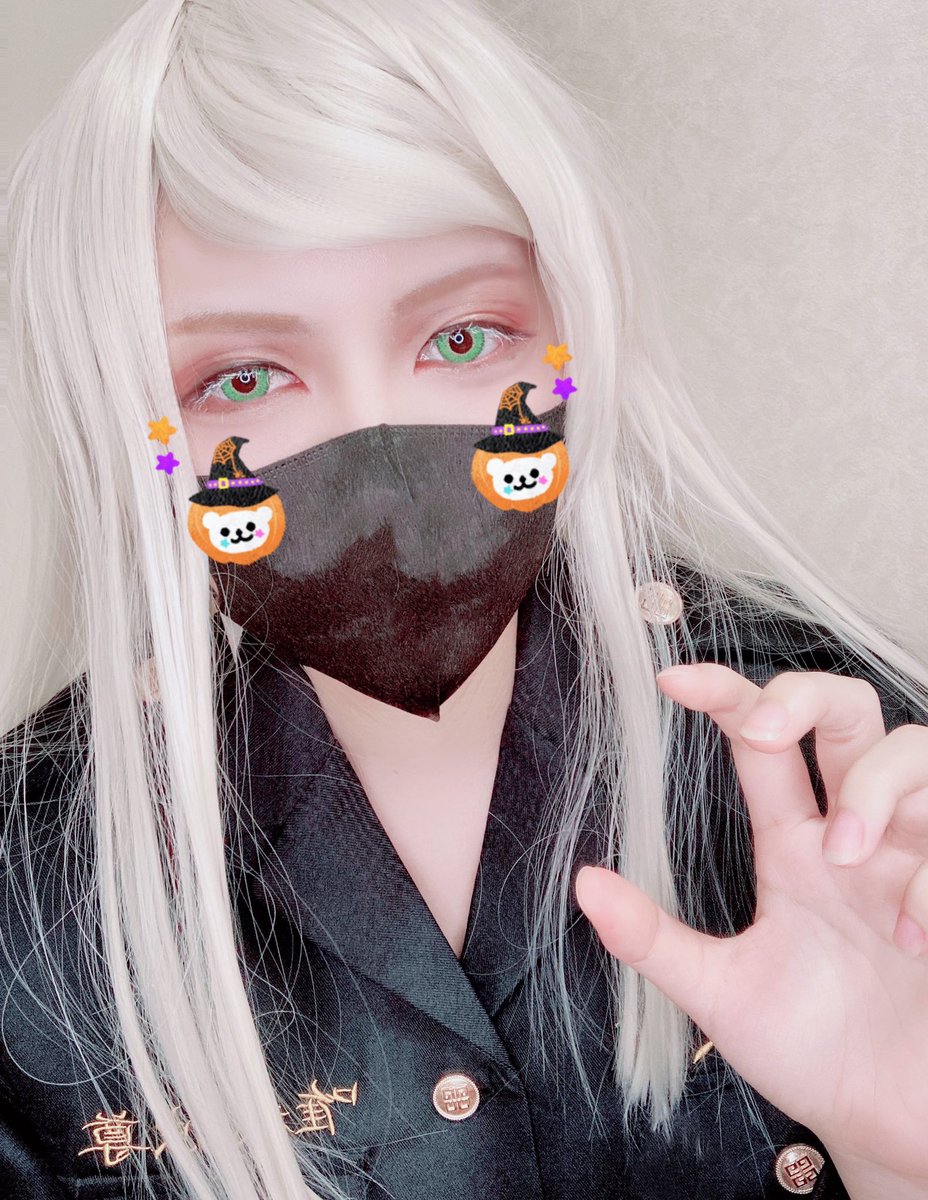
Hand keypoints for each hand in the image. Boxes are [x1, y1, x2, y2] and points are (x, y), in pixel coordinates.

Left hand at [575, 663, 927, 1181]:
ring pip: (915, 750)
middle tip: (764, 731)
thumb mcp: (722, 992)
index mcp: (793, 844)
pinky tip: (912, 935)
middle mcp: (857, 834)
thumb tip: (582, 882)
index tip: (671, 682)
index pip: (761, 742)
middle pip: (847, 710)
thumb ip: (655, 939)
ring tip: (845, 854)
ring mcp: (918, 858)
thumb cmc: (809, 1050)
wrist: (884, 1124)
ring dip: (875, 786)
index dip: (723, 696)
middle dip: (806, 694)